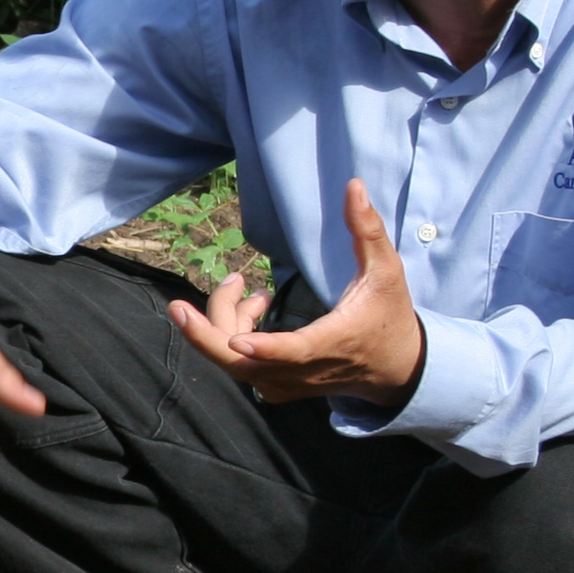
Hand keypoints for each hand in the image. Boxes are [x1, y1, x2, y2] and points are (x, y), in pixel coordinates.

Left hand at [170, 178, 425, 407]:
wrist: (395, 369)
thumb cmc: (389, 315)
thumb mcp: (385, 270)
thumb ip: (366, 229)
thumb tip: (353, 185)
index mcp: (332, 342)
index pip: (293, 351)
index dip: (265, 348)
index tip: (237, 340)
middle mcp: (305, 370)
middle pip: (244, 365)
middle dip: (206, 337)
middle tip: (178, 308)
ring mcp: (289, 383)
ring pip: (237, 363)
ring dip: (227, 322)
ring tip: (243, 285)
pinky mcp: (279, 386)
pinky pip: (242, 367)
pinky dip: (234, 338)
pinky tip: (254, 307)